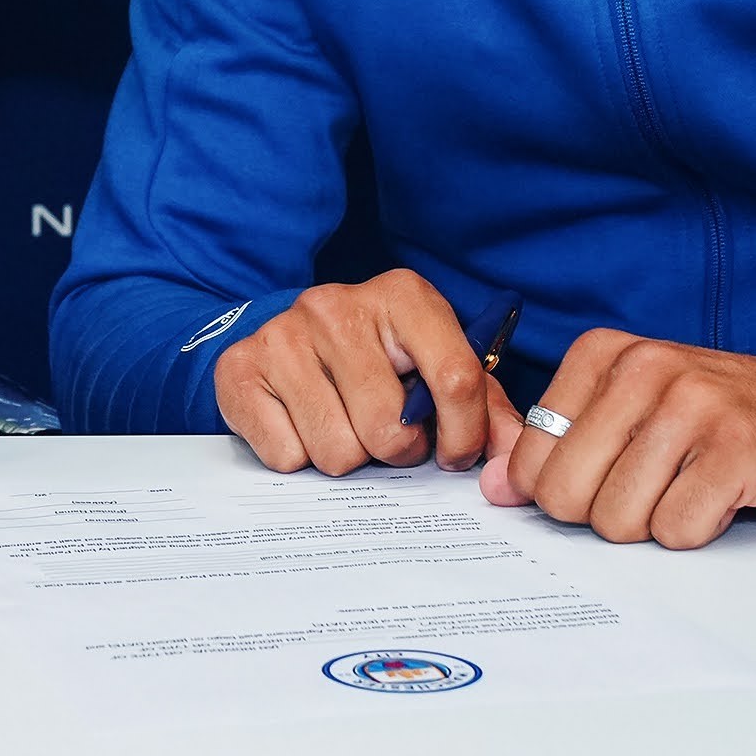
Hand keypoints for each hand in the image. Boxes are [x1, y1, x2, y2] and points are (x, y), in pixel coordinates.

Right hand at [214, 270, 498, 474]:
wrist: (288, 339)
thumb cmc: (378, 360)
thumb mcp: (436, 369)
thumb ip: (484, 411)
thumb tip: (516, 459)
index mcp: (402, 296)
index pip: (456, 376)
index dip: (464, 435)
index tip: (453, 455)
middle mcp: (337, 305)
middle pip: (389, 429)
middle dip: (392, 449)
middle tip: (382, 430)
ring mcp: (283, 334)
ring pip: (337, 452)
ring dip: (346, 455)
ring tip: (343, 423)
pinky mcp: (240, 368)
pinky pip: (286, 456)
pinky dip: (298, 456)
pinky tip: (302, 423)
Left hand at [477, 332, 755, 547]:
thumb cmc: (737, 421)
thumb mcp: (642, 415)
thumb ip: (563, 445)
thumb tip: (494, 487)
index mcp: (607, 354)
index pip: (532, 462)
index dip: (569, 493)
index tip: (617, 476)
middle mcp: (645, 368)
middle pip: (566, 497)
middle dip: (609, 516)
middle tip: (662, 489)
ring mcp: (693, 405)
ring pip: (619, 521)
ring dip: (661, 524)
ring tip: (699, 486)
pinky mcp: (738, 449)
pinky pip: (678, 531)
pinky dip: (702, 531)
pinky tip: (731, 495)